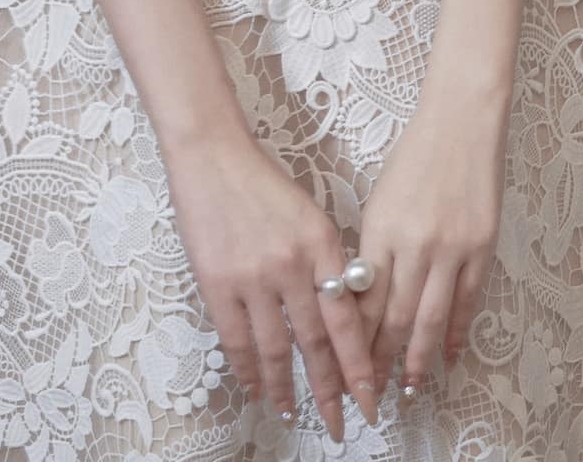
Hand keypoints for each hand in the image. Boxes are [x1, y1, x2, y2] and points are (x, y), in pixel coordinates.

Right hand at [163, 131, 380, 440]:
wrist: (213, 156)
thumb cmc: (265, 184)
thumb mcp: (311, 216)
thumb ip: (327, 263)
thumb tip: (341, 314)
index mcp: (322, 245)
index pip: (347, 320)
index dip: (359, 366)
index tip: (369, 400)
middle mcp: (292, 265)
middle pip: (316, 343)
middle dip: (331, 390)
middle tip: (340, 425)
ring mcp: (253, 277)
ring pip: (277, 349)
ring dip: (287, 388)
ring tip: (295, 412)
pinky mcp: (217, 283)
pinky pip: (236, 340)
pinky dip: (248, 370)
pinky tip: (256, 388)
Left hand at [355, 85, 509, 398]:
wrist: (462, 123)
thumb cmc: (415, 157)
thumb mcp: (380, 201)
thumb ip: (374, 251)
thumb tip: (365, 302)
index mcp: (382, 230)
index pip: (366, 300)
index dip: (358, 341)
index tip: (350, 368)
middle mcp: (416, 244)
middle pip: (397, 317)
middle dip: (384, 361)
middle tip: (376, 394)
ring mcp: (452, 248)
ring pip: (433, 318)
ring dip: (420, 358)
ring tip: (411, 387)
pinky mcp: (482, 247)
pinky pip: (468, 301)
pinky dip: (457, 332)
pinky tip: (449, 355)